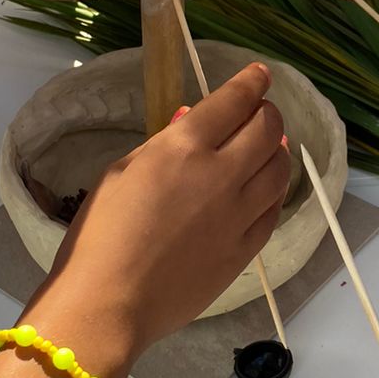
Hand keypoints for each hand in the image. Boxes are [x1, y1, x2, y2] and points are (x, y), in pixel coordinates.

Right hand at [44, 62, 288, 351]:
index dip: (251, 83)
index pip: (233, 102)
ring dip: (278, 150)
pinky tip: (265, 189)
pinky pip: (272, 211)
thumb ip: (162, 147)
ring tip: (270, 146)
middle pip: (267, 130)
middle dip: (268, 112)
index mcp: (183, 148)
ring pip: (278, 170)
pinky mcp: (245, 250)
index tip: (260, 74)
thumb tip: (191, 129)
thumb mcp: (120, 174)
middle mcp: (221, 175)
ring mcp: (239, 215)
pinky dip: (273, 191)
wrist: (109, 303)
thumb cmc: (99, 236)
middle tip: (262, 111)